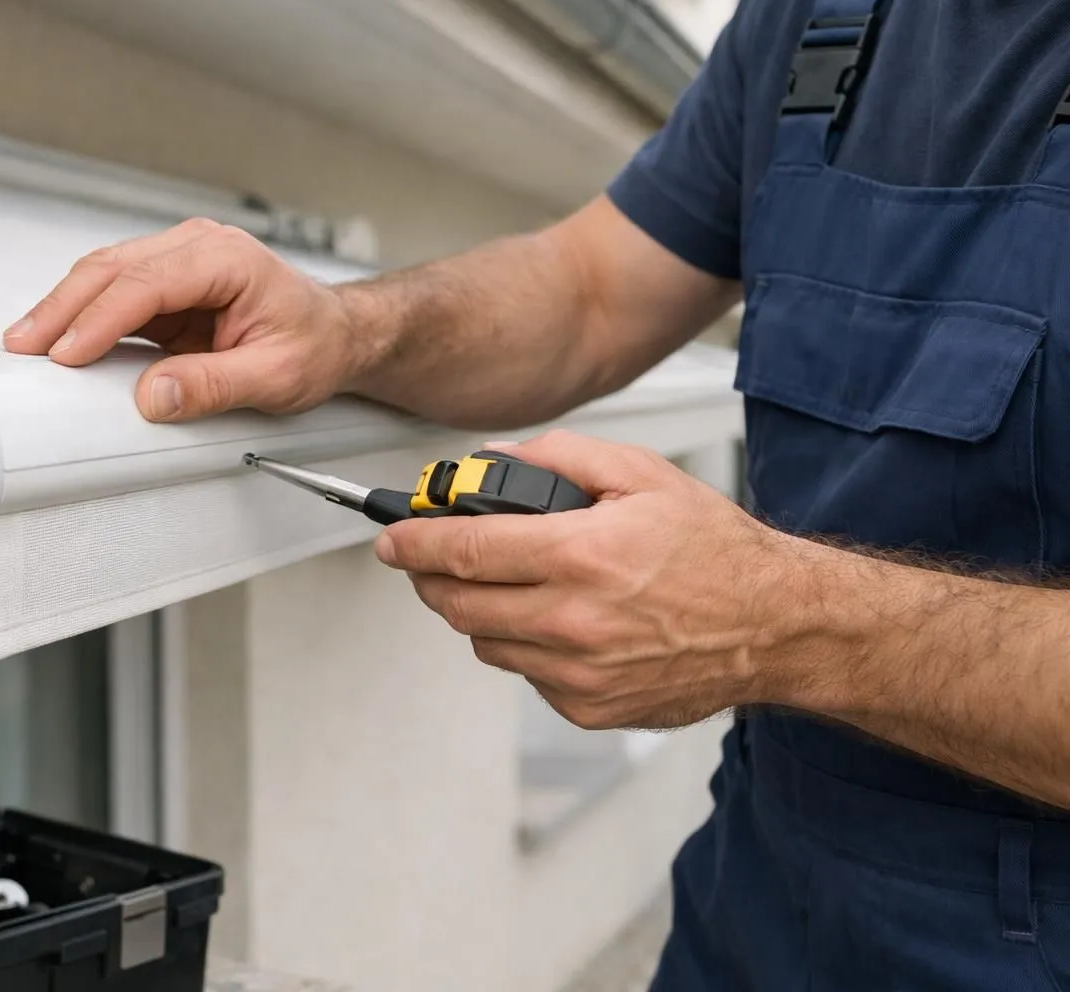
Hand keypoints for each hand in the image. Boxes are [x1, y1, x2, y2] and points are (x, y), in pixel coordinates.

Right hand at [3, 218, 365, 421]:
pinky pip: (115, 294)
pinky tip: (58, 339)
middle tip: (25, 344)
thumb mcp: (276, 377)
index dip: (101, 319)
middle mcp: (198, 248)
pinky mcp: (167, 286)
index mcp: (226, 259)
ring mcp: (179, 262)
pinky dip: (82, 315)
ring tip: (28, 342)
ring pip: (105, 275)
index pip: (147, 284)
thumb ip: (214, 386)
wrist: (336, 334)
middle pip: (112, 269)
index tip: (69, 353)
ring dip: (64, 308)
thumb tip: (155, 396)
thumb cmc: (317, 343)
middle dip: (63, 308)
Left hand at [374, 431, 801, 729]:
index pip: (463, 551)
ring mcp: (580, 672)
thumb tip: (493, 463)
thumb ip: (558, 458)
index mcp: (581, 555)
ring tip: (508, 583)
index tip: (391, 538)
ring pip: (485, 642)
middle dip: (430, 578)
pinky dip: (524, 645)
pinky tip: (555, 620)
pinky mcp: (589, 706)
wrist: (773, 625)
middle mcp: (574, 620)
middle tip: (429, 559)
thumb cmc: (715, 551)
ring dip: (478, 610)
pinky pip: (525, 674)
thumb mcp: (641, 474)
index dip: (413, 543)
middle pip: (458, 604)